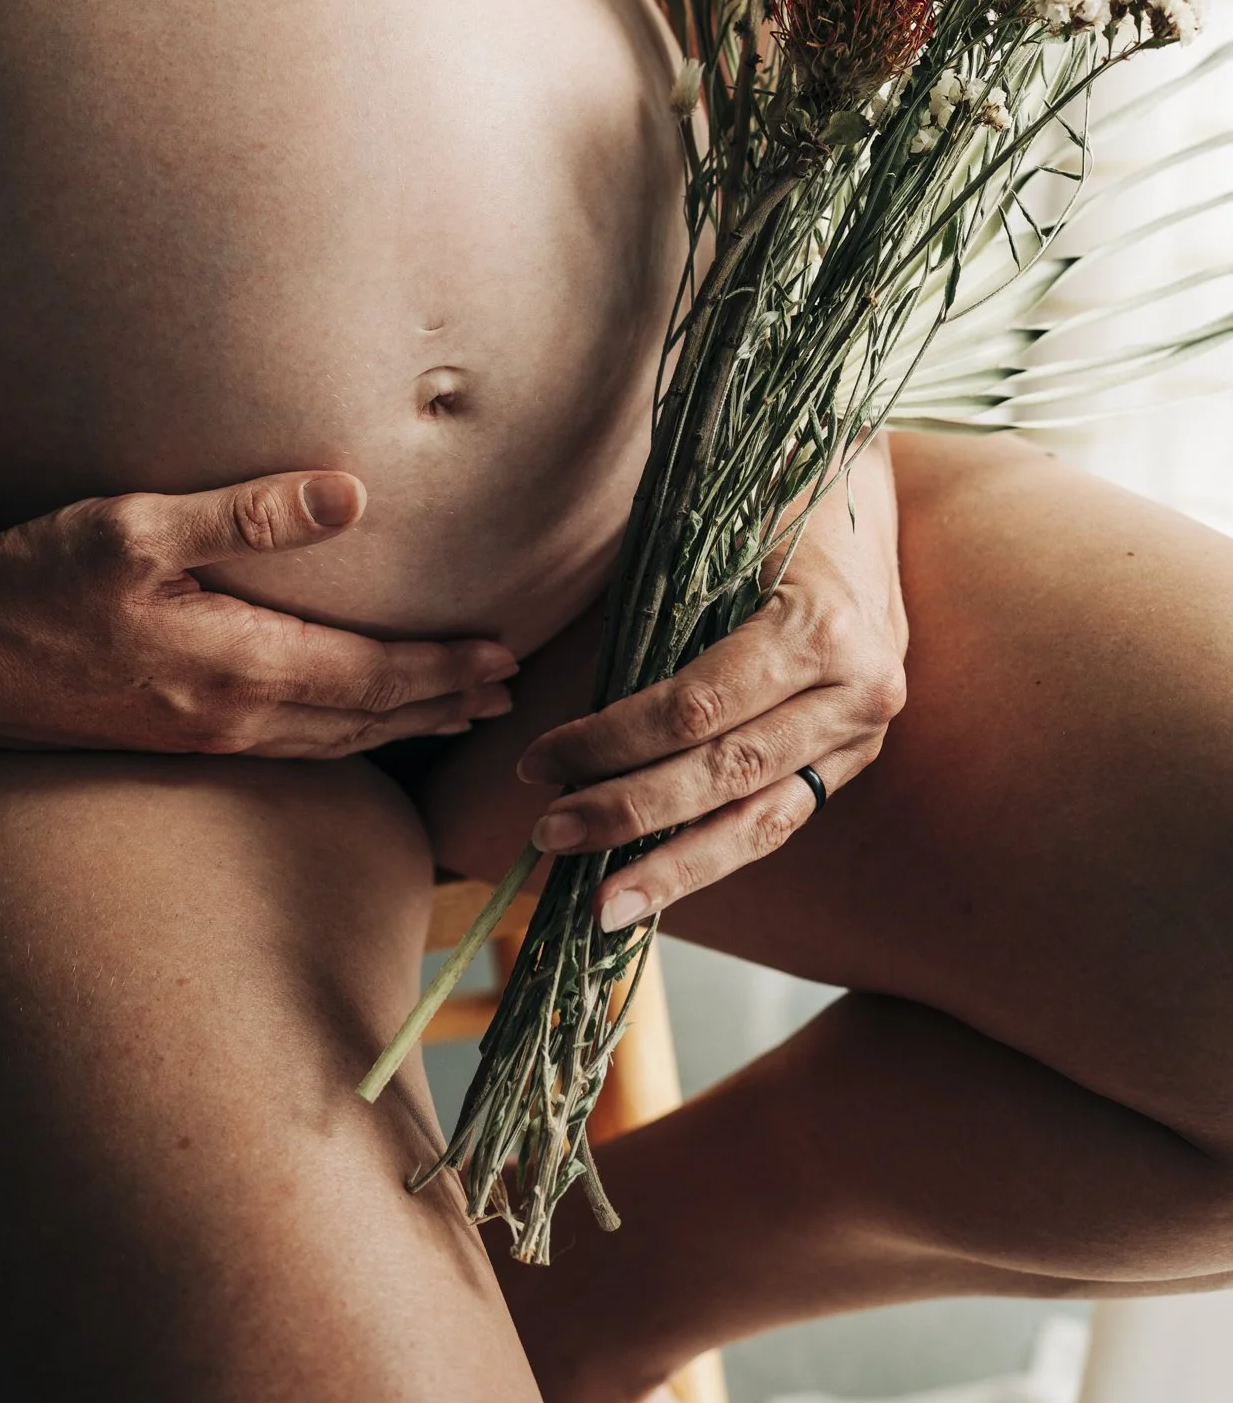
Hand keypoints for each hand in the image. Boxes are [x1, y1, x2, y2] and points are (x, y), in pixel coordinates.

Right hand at [0, 469, 516, 755]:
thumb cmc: (34, 579)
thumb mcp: (137, 527)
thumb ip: (246, 514)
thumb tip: (350, 496)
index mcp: (238, 665)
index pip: (372, 674)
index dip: (445, 666)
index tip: (507, 655)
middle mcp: (232, 715)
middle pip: (365, 719)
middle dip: (441, 703)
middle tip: (508, 693)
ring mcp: (202, 736)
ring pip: (329, 743)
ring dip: (397, 728)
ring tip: (451, 714)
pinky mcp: (173, 740)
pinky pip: (287, 750)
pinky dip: (341, 740)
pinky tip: (347, 730)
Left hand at [518, 445, 907, 928]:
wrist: (866, 493)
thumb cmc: (772, 499)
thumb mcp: (717, 535)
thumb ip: (659, 612)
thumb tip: (567, 696)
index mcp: (818, 627)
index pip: (696, 710)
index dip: (609, 743)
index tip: (536, 762)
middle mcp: (856, 690)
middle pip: (725, 774)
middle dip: (629, 814)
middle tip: (549, 838)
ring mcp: (865, 730)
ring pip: (761, 819)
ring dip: (675, 867)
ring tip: (602, 908)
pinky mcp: (857, 754)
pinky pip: (780, 815)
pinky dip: (715, 852)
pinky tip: (658, 883)